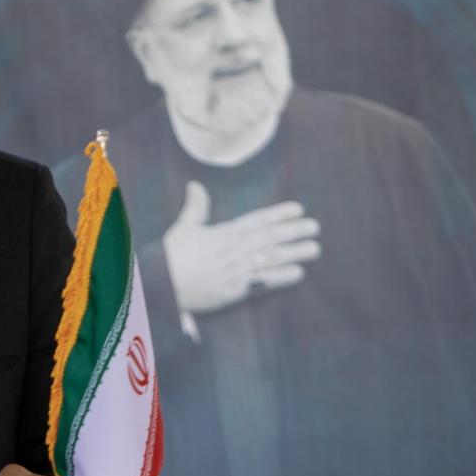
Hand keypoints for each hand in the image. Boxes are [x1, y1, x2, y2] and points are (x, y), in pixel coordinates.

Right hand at [163, 180, 320, 313]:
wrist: (160, 283)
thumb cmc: (171, 256)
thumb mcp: (183, 227)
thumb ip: (195, 207)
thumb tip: (195, 185)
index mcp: (223, 233)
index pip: (256, 220)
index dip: (278, 214)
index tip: (297, 209)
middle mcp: (232, 250)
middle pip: (268, 238)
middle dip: (293, 231)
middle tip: (315, 227)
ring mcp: (234, 270)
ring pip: (270, 258)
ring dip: (294, 252)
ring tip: (314, 248)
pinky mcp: (233, 290)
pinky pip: (262, 282)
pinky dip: (280, 277)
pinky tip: (298, 273)